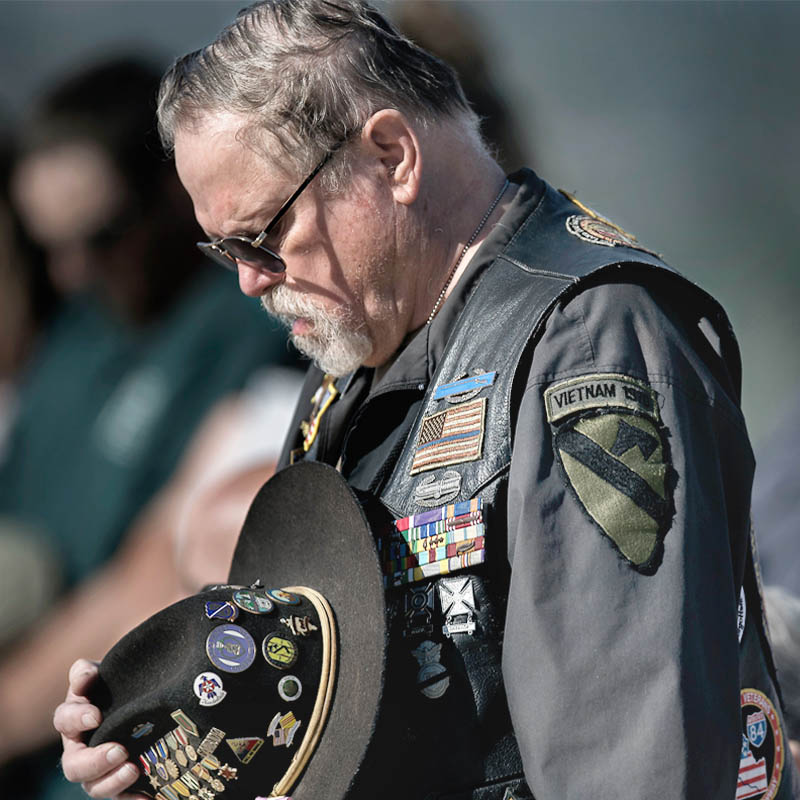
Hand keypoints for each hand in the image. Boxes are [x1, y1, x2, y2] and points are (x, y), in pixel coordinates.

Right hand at [54, 659, 142, 798]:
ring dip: (112, 782)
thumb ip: (87, 671)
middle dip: (95, 761)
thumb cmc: (117, 683)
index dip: (76, 719)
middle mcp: (81, 749)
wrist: (142, 698)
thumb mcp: (104, 672)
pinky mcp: (120, 783)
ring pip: (95, 787)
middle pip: (75, 765)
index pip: (64, 720)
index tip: (96, 715)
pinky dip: (132, 798)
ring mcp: (99, 770)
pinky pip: (121, 798)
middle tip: (120, 750)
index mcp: (73, 719)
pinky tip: (148, 795)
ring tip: (134, 770)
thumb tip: (84, 675)